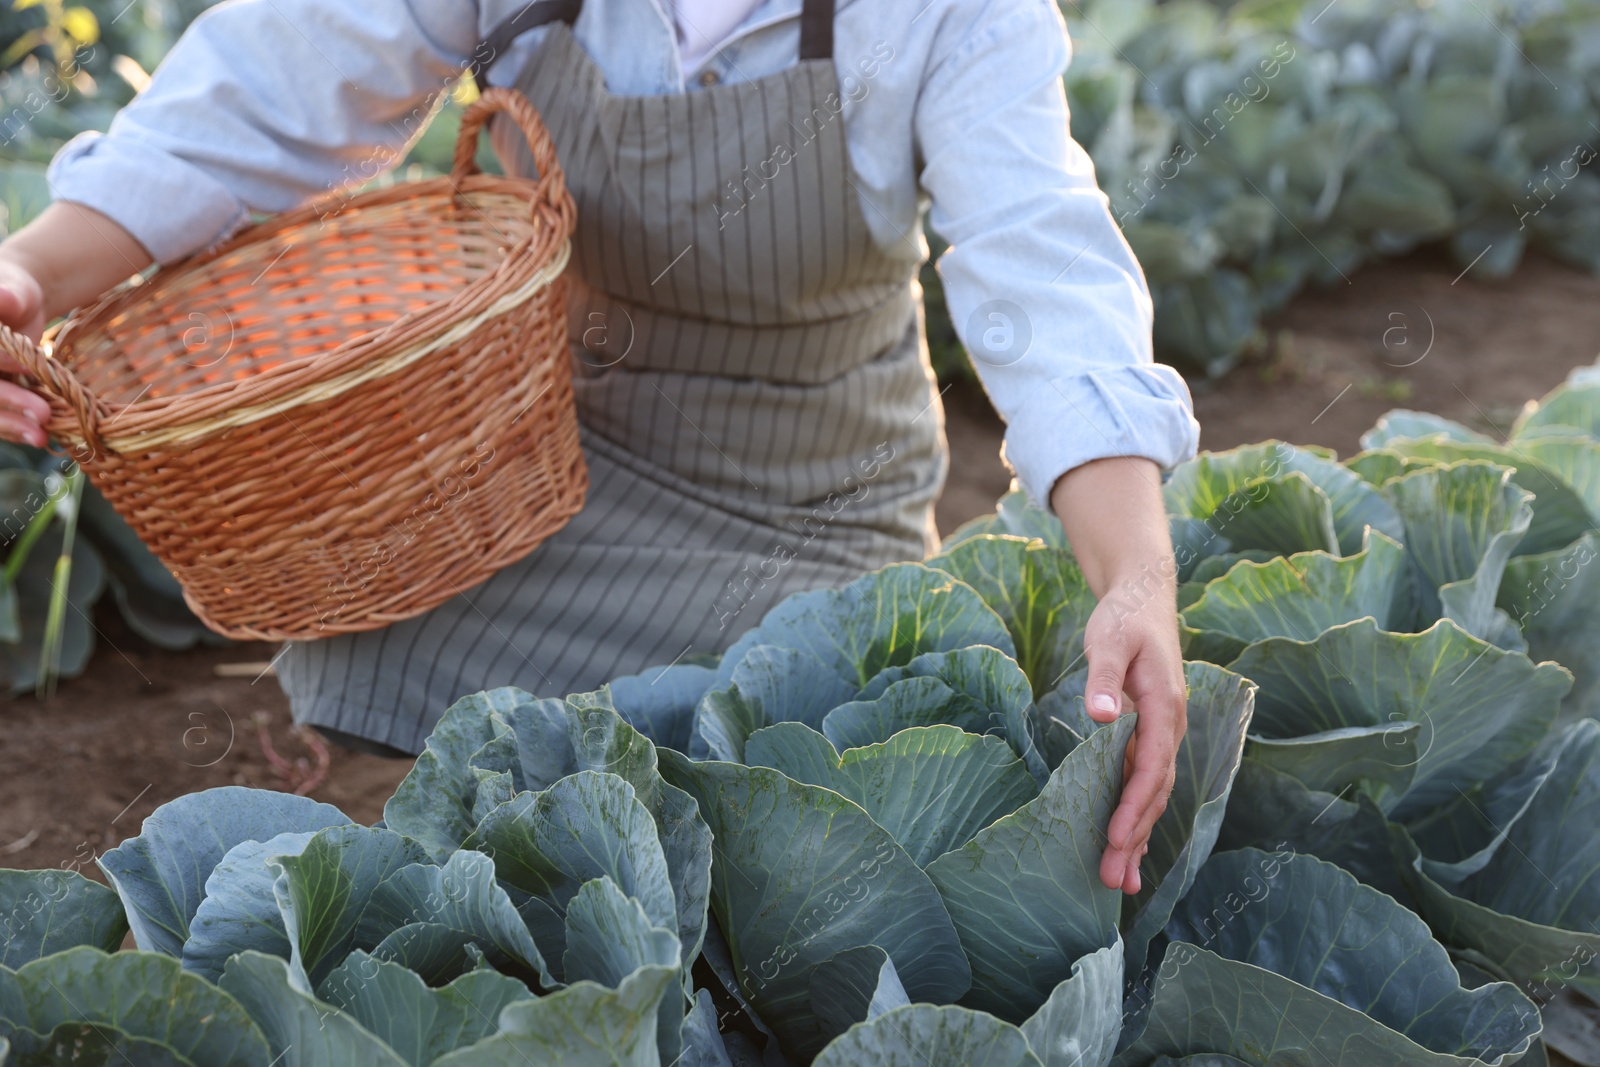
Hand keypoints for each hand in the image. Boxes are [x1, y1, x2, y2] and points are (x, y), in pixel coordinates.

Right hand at [0, 199, 154, 449]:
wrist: (18, 306)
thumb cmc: (13, 292)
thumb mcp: (14, 289)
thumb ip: (8, 296)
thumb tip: (5, 298)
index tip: (27, 364)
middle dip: (7, 402)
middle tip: (41, 415)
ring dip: (10, 426)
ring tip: (41, 437)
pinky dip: (16, 429)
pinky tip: (40, 438)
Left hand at [1051, 456, 1187, 895]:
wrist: (1144, 598)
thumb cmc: (1124, 619)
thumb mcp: (1110, 641)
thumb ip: (1104, 678)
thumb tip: (1102, 715)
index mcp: (1165, 709)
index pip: (1152, 768)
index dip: (1135, 806)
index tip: (1116, 839)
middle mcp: (1169, 728)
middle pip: (1154, 793)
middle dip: (1135, 838)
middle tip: (1113, 880)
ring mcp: (1161, 736)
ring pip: (1151, 796)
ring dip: (1137, 838)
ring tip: (1120, 883)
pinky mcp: (1147, 737)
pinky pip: (1143, 785)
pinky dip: (1135, 818)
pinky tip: (1126, 850)